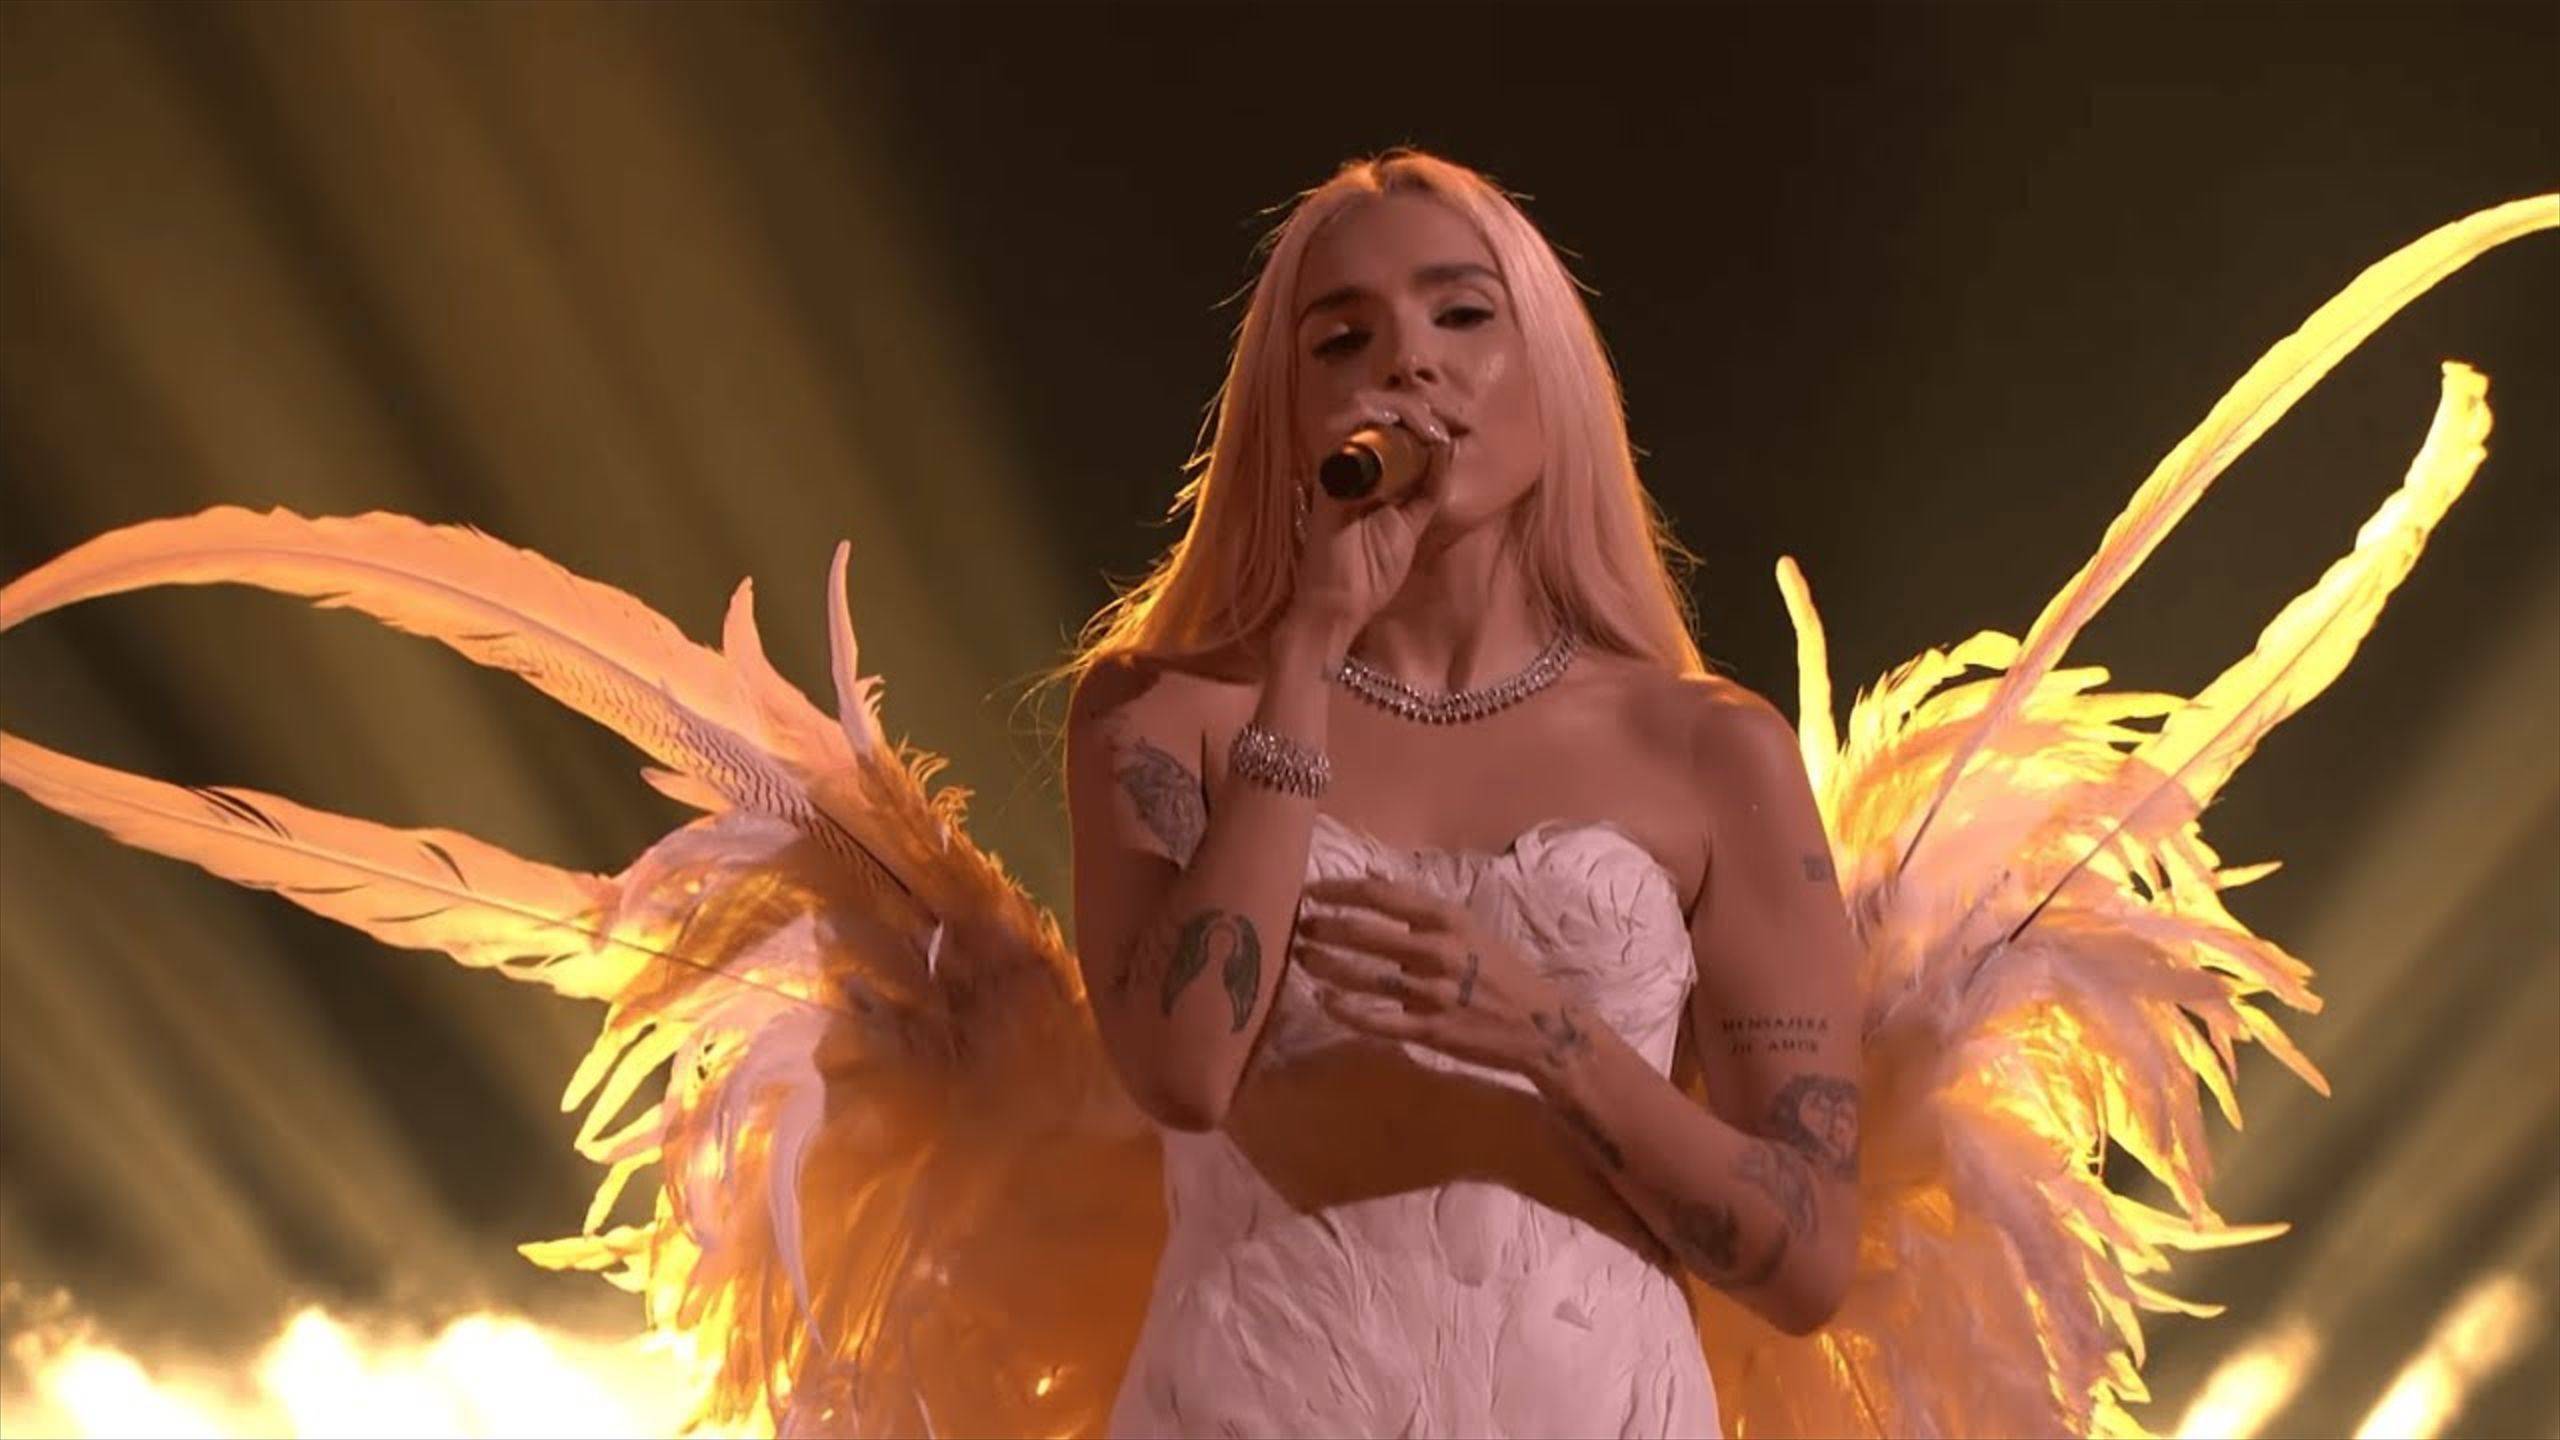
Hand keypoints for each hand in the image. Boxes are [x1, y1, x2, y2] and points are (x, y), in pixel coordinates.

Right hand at [1287, 390, 1454, 635]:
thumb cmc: (1371, 570)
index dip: (1426, 415)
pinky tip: (1397, 427)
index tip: (1457, 425)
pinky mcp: (1327, 478)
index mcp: (1374, 472)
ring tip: (1429, 429)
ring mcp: (1338, 468)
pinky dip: (1369, 422)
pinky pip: (1340, 435)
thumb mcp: (1413, 522)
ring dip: (1399, 410)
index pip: (1396, 423)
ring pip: (1359, 410)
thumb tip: (1446, 446)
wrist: (1342, 606)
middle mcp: (1353, 463)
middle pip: (1379, 407)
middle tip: (1447, 425)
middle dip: (1419, 406)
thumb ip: (1428, 487)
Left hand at [1292, 873, 1593, 1082]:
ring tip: (1302, 958)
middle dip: (1323, 927)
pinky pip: (1375, 1020)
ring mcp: (1432, 992)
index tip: (1310, 892)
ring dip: (1325, 965)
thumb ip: (1419, 906)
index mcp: (1447, 919)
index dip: (1338, 891)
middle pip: (1363, 932)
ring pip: (1362, 977)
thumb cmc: (1498, 971)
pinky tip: (1325, 1001)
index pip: (1380, 895)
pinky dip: (1344, 1011)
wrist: (1539, 1025)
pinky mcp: (1429, 1029)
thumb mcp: (1466, 926)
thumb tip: (1371, 875)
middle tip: (1299, 926)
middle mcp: (1437, 950)